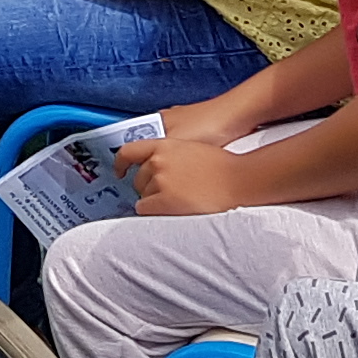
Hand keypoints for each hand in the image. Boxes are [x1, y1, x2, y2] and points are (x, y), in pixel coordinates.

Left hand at [121, 131, 250, 216]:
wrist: (238, 179)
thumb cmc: (221, 165)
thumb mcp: (190, 147)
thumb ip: (170, 153)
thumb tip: (157, 163)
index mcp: (163, 145)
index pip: (128, 151)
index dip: (120, 163)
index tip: (119, 172)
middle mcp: (158, 161)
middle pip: (137, 179)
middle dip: (148, 187)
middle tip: (167, 194)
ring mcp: (160, 181)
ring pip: (143, 196)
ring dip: (155, 200)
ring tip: (178, 201)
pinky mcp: (163, 200)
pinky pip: (144, 209)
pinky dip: (153, 212)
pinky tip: (170, 211)